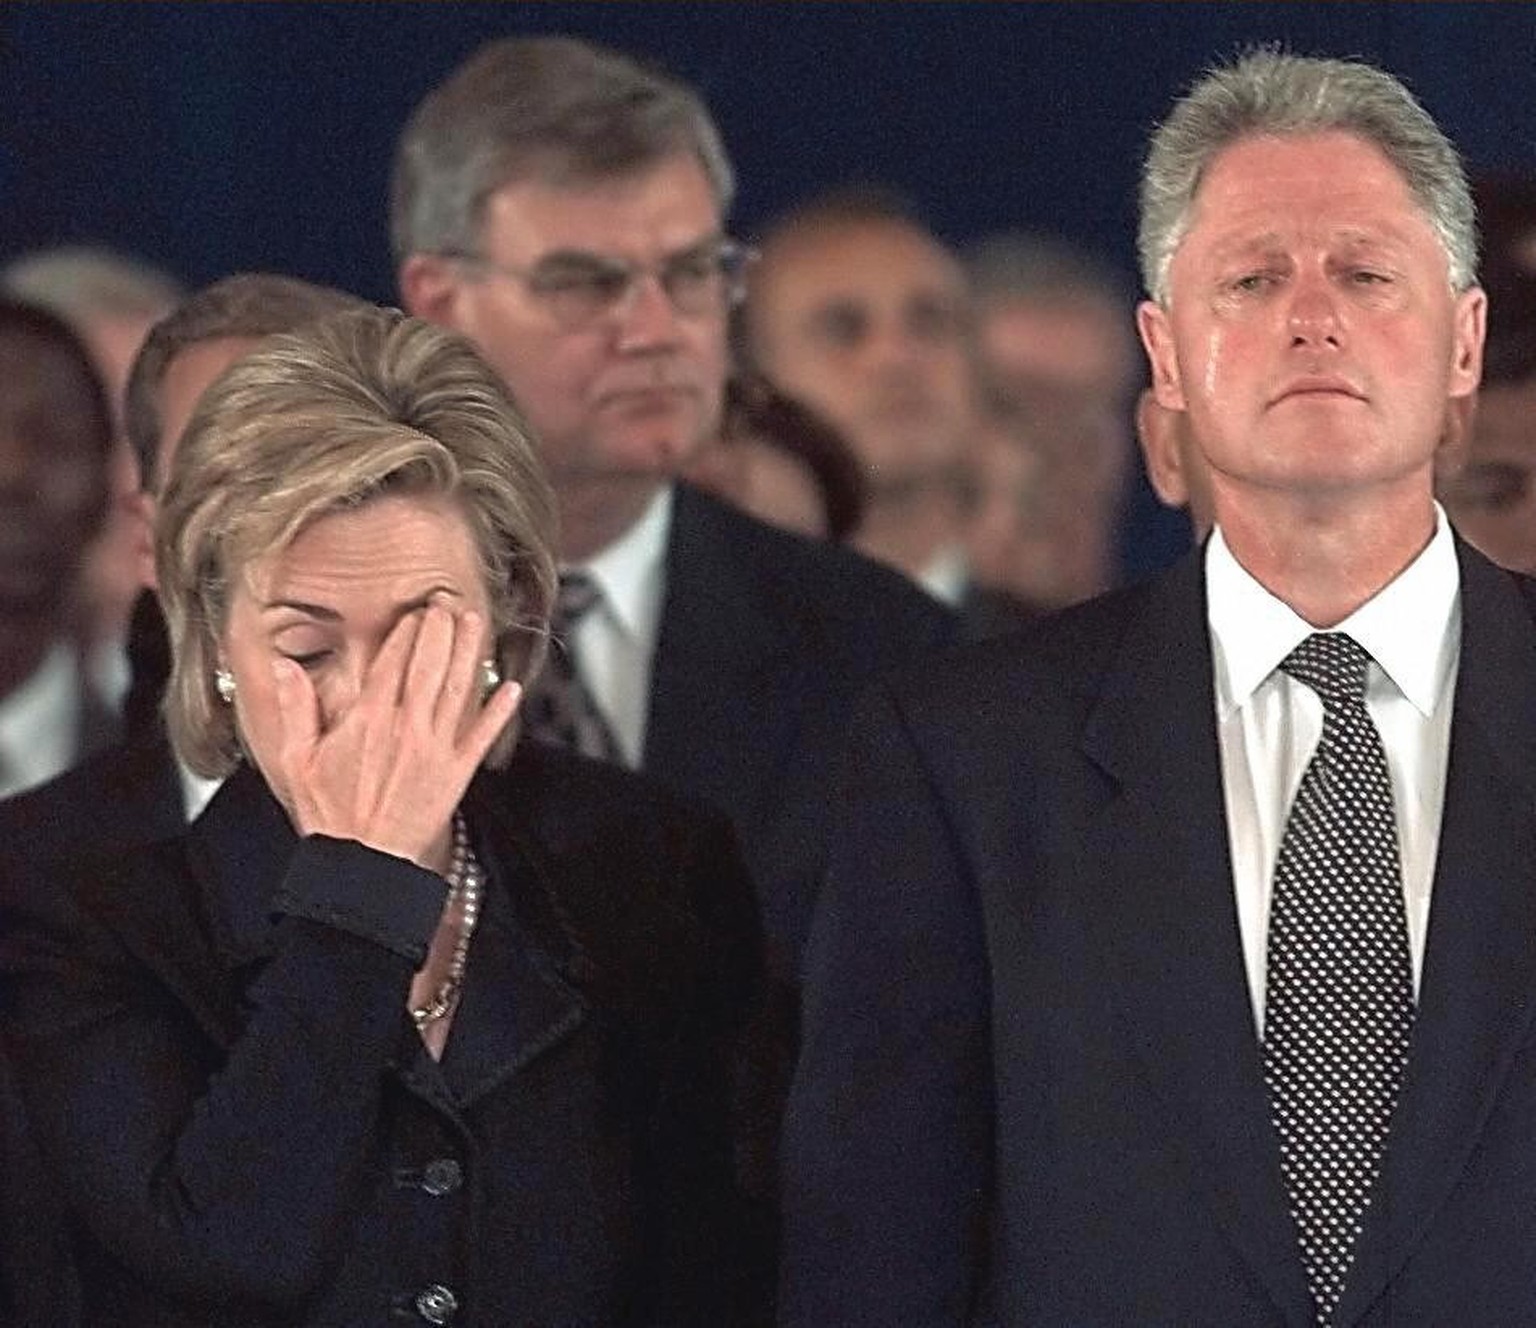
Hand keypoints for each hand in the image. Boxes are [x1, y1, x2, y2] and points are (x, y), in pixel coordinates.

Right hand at [271, 602, 519, 868]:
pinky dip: (498, 711)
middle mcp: (406, 728)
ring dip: (468, 651)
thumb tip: (284, 666)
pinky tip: (511, 687)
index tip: (415, 609)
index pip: (392, 661)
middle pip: (428, 664)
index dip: (407, 630)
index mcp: (368, 720)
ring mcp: (435, 749)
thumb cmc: (330, 817)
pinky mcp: (457, 774)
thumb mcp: (296, 760)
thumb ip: (295, 708)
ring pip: (457, 689)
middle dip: (439, 628)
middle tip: (446, 601)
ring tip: (474, 620)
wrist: (361, 866)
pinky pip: (483, 735)